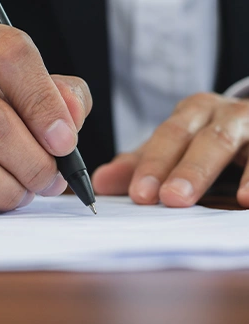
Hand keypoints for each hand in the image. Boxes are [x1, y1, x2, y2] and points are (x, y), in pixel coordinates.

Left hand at [92, 92, 248, 206]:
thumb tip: (99, 183)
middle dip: (191, 170)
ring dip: (242, 172)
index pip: (169, 136)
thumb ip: (137, 166)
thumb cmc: (199, 141)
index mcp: (191, 114)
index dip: (155, 165)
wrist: (243, 126)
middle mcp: (223, 113)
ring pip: (243, 144)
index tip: (141, 195)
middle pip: (207, 139)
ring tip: (238, 200)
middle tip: (173, 199)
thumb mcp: (168, 151)